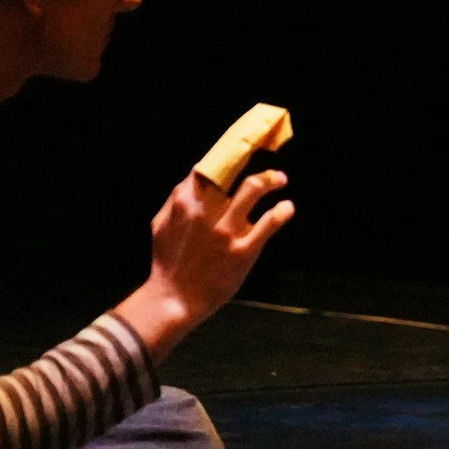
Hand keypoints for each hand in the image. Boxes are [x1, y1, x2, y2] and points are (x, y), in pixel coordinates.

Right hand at [112, 168, 295, 360]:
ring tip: (280, 179)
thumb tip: (191, 181)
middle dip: (254, 160)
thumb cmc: (168, 262)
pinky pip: (270, 222)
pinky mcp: (244, 250)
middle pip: (234, 171)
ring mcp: (226, 230)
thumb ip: (175, 202)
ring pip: (254, 188)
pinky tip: (287, 208)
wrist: (175, 298)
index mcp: (185, 202)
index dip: (228, 154)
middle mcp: (206, 211)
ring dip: (272, 179)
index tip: (243, 149)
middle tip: (267, 165)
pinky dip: (282, 210)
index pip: (209, 167)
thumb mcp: (161, 225)